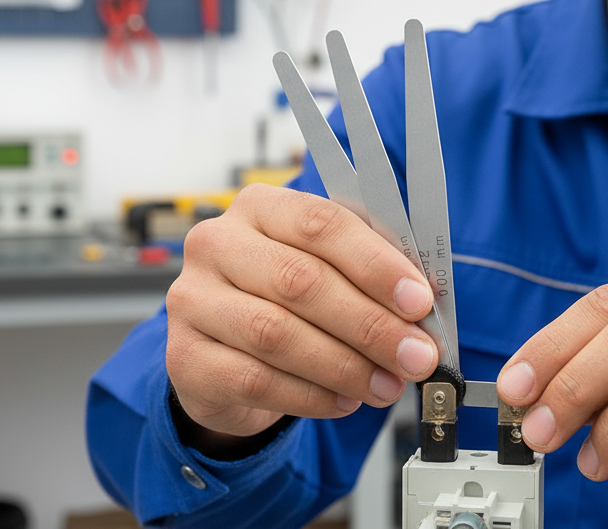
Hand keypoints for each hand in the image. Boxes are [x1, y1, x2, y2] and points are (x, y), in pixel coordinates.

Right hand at [166, 184, 439, 444]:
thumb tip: (422, 307)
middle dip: (370, 324)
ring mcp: (193, 300)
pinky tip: (344, 400)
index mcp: (259, 207)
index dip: (375, 264)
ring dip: (345, 365)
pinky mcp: (186, 357)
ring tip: (387, 384)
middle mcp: (217, 245)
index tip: (419, 301)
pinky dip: (311, 395)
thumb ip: (368, 276)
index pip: (321, 223)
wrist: (224, 351)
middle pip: (300, 281)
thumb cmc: (283, 300)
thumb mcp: (324, 269)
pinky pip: (256, 380)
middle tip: (415, 356)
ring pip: (276, 334)